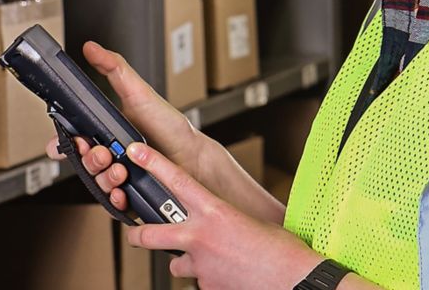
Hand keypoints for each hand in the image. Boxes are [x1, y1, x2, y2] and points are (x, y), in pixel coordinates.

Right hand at [46, 40, 202, 210]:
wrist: (192, 155)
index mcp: (105, 130)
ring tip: (121, 169)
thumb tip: (91, 48)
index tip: (70, 142)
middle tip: (104, 153)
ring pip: (95, 182)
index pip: (71, 140)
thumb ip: (114, 69)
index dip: (63, 144)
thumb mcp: (139, 92)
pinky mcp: (129, 194)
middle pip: (82, 162)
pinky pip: (111, 203)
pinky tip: (122, 192)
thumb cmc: (168, 124)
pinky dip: (113, 200)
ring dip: (103, 178)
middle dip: (88, 159)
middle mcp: (109, 153)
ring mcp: (118, 174)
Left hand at [124, 142, 323, 289]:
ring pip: (175, 264)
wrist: (294, 279)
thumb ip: (226, 219)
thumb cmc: (281, 248)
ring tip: (206, 260)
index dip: (153, 163)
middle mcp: (200, 237)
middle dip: (138, 234)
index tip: (137, 152)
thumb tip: (218, 222)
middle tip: (135, 233)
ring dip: (185, 262)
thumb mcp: (251, 221)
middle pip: (150, 234)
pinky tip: (228, 274)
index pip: (176, 181)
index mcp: (215, 212)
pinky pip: (199, 281)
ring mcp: (200, 265)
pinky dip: (209, 277)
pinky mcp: (206, 287)